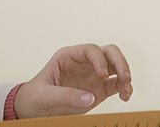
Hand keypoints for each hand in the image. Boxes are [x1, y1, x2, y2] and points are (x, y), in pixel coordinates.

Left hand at [13, 44, 132, 118]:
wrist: (33, 109)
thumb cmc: (35, 96)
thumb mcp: (45, 94)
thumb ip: (66, 95)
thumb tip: (90, 97)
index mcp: (68, 56)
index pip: (90, 50)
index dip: (99, 59)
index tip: (102, 75)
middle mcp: (84, 62)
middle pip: (108, 52)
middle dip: (119, 62)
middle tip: (124, 77)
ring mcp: (93, 75)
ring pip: (116, 66)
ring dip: (125, 75)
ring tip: (126, 90)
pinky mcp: (99, 89)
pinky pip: (116, 84)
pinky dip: (124, 88)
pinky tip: (125, 96)